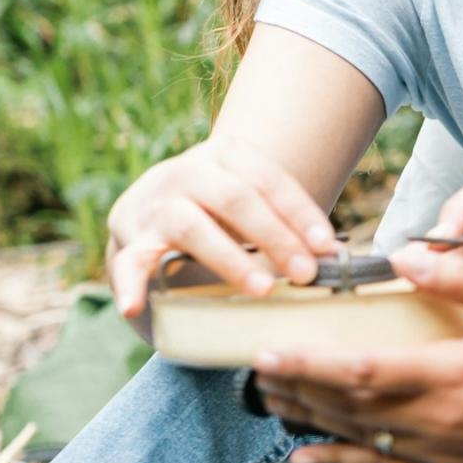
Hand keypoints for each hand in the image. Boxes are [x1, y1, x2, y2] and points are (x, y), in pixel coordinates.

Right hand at [107, 139, 339, 322]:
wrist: (152, 205)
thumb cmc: (220, 211)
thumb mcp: (250, 203)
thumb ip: (283, 224)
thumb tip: (332, 259)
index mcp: (225, 156)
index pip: (268, 180)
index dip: (300, 213)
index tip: (327, 246)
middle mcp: (188, 173)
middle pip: (234, 198)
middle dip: (274, 236)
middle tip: (304, 272)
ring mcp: (155, 205)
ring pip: (190, 225)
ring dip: (230, 259)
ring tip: (262, 288)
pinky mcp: (129, 240)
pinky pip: (129, 262)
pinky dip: (131, 284)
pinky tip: (134, 307)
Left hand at [252, 246, 462, 462]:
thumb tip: (408, 255)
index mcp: (453, 376)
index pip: (362, 371)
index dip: (309, 364)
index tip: (268, 353)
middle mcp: (440, 422)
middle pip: (348, 408)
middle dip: (296, 389)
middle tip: (253, 373)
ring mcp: (445, 454)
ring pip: (359, 440)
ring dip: (309, 421)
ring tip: (268, 402)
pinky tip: (305, 458)